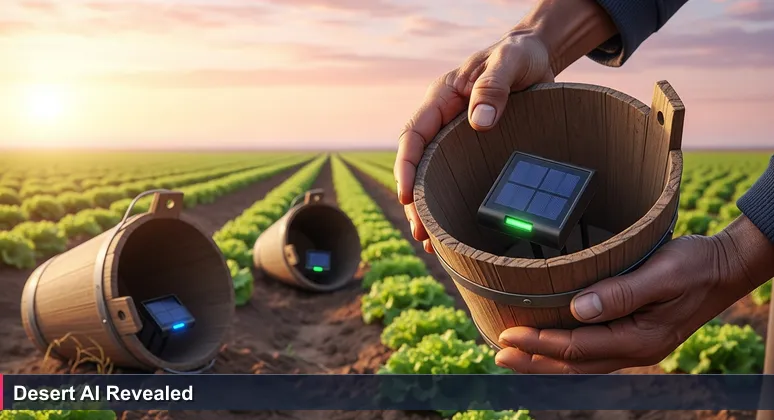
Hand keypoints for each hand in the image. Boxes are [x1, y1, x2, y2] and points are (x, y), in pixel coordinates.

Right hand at [394, 32, 554, 252]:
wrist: (536, 56)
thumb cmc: (517, 55)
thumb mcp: (508, 62)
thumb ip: (494, 87)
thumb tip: (480, 123)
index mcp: (442, 99)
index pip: (414, 136)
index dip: (406, 167)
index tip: (406, 196)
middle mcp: (444, 121)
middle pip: (420, 164)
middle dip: (416, 201)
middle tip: (421, 233)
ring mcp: (459, 137)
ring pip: (436, 176)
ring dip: (432, 208)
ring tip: (431, 243)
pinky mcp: (477, 149)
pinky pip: (460, 177)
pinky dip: (456, 202)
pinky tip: (458, 229)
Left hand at [494, 216, 773, 373]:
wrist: (726, 267)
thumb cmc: (695, 266)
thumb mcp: (661, 274)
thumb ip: (620, 293)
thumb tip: (578, 308)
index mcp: (639, 339)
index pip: (578, 347)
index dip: (540, 343)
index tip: (509, 335)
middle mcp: (635, 349)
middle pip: (575, 363)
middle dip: (534, 361)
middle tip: (499, 354)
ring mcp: (636, 345)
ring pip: (582, 361)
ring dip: (546, 359)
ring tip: (515, 354)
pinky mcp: (635, 335)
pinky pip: (593, 350)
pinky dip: (566, 350)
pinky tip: (550, 343)